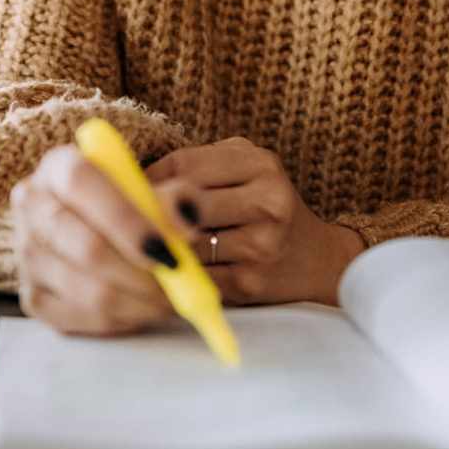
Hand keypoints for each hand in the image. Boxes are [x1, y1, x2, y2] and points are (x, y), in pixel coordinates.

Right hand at [10, 144, 203, 335]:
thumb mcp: (156, 188)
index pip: (82, 183)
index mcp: (58, 167)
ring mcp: (25, 253)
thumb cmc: (128, 204)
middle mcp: (32, 205)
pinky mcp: (30, 295)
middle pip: (86, 246)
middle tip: (177, 285)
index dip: (125, 218)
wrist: (95, 228)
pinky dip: (120, 320)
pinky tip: (141, 308)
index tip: (167, 249)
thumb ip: (178, 198)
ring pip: (87, 290)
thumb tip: (185, 226)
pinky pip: (80, 317)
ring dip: (138, 303)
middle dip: (141, 274)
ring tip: (168, 300)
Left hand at [145, 138, 363, 306]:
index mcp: (260, 165)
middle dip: (152, 213)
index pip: (185, 165)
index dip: (150, 178)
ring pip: (186, 242)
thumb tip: (133, 176)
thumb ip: (198, 165)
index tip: (131, 188)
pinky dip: (177, 273)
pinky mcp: (251, 283)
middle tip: (131, 218)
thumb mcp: (243, 169)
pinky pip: (196, 277)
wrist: (316, 260)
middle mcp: (267, 202)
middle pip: (184, 204)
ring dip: (163, 245)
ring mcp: (262, 245)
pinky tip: (171, 267)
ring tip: (151, 241)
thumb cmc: (264, 206)